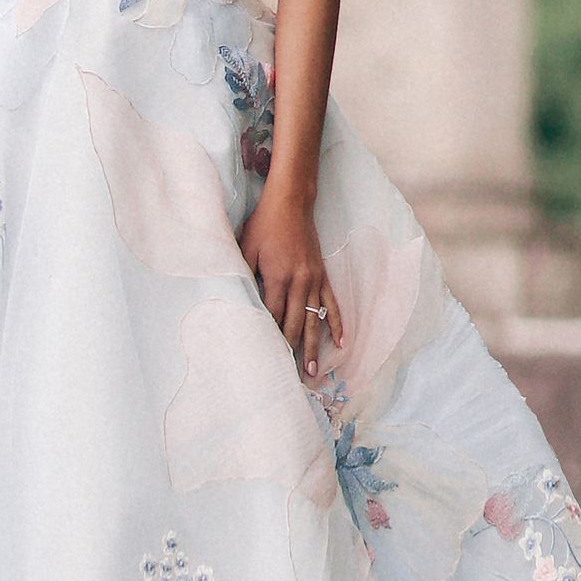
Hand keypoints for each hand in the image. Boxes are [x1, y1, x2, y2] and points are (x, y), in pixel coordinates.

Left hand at [239, 186, 344, 380]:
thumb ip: (243, 274)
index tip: (266, 360)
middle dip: (292, 352)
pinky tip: (342, 343)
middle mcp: (299, 282)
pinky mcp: (322, 276)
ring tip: (314, 372)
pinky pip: (332, 305)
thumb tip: (238, 299)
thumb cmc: (264, 224)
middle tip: (291, 379)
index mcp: (277, 276)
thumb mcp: (246, 247)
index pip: (272, 316)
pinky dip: (338, 324)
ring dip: (315, 348)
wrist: (292, 201)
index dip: (269, 338)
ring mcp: (313, 280)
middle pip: (295, 324)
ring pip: (315, 321)